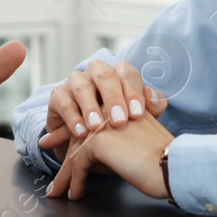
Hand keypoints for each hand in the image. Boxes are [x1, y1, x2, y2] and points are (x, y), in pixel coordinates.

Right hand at [38, 59, 168, 162]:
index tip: (138, 114)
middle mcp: (96, 74)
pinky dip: (73, 119)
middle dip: (113, 98)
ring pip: (82, 86)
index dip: (133, 90)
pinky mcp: (57, 96)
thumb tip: (158, 101)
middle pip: (104, 75)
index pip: (127, 72)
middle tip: (120, 121)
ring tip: (98, 128)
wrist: (85, 143)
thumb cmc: (113, 129)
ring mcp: (75, 82)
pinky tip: (82, 133)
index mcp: (117, 75)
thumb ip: (149, 111)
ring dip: (91, 107)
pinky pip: (64, 103)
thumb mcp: (132, 122)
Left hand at [46, 110, 173, 201]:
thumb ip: (122, 139)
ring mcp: (101, 124)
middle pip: (80, 137)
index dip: (76, 141)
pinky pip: (78, 165)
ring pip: (75, 152)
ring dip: (65, 175)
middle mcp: (108, 110)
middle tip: (56, 178)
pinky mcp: (96, 141)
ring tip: (58, 191)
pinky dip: (74, 182)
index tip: (63, 152)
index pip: (91, 122)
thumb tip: (103, 156)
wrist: (173, 165)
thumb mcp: (140, 143)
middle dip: (64, 158)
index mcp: (120, 105)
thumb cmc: (165, 159)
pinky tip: (74, 194)